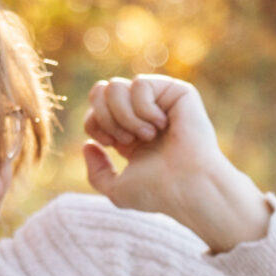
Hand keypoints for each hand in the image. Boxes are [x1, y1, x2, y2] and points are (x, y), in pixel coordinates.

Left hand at [80, 76, 272, 254]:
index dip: (94, 124)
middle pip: (100, 91)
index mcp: (129, 134)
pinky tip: (162, 124)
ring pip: (115, 85)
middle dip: (105, 116)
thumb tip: (88, 145)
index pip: (94, 110)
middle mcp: (143, 115)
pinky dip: (144, 108)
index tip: (113, 144)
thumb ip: (96, 173)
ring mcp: (160, 101)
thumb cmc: (158, 191)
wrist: (187, 186)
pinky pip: (140, 84)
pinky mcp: (177, 92)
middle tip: (128, 139)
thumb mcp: (117, 190)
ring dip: (125, 115)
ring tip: (147, 135)